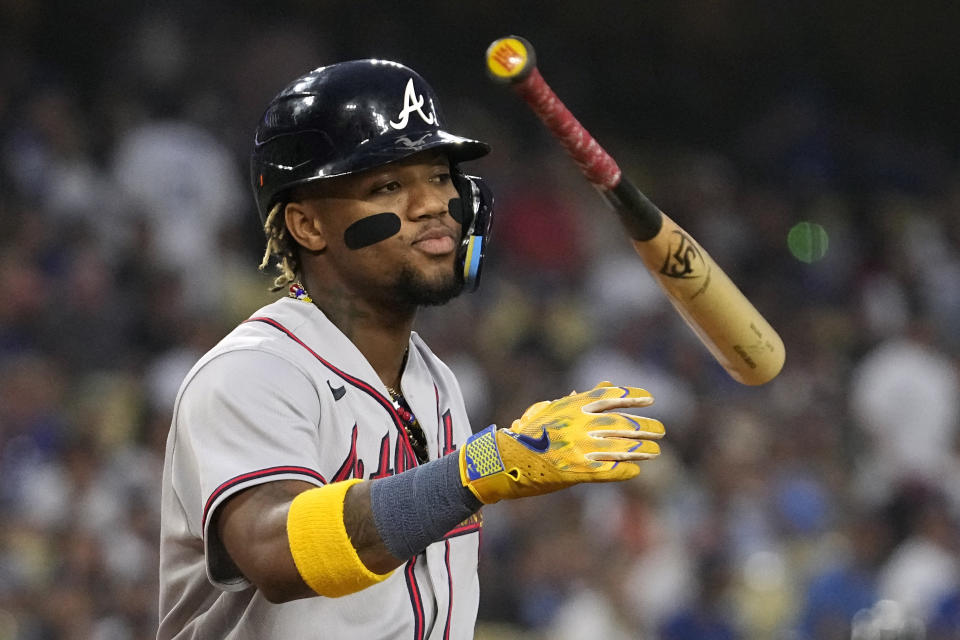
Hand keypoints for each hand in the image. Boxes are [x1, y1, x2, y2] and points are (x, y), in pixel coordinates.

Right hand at [459, 382, 664, 503]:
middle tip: (661, 430)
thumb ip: (578, 400)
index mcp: (573, 407)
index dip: (633, 398)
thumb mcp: (549, 411)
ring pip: (622, 448)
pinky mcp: (579, 471)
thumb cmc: (526, 435)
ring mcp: (581, 448)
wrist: (504, 461)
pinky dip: (626, 471)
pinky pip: (612, 470)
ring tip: (655, 451)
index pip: (611, 397)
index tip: (650, 399)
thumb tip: (606, 387)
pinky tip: (635, 472)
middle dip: (645, 427)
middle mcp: (580, 424)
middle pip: (623, 424)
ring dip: (642, 450)